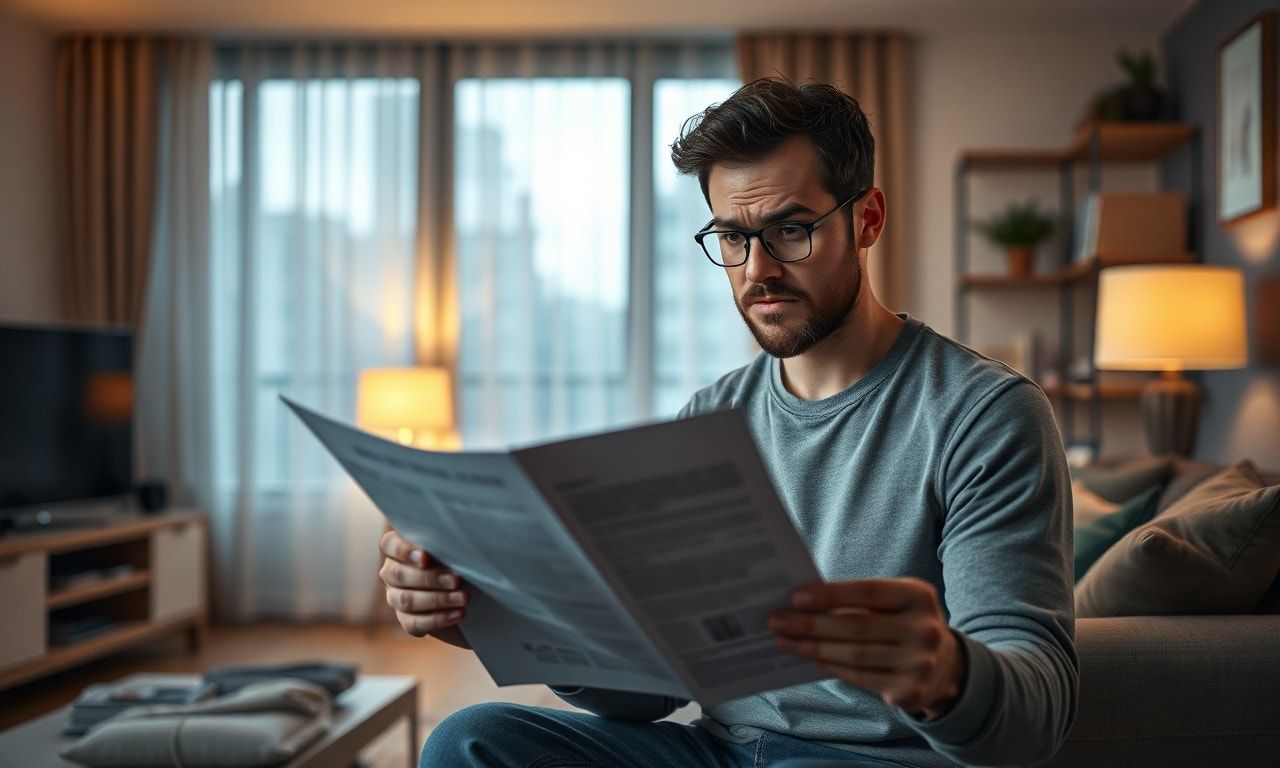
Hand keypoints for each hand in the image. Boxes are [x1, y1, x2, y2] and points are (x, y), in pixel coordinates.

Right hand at [379, 529, 470, 648]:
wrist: (475, 595)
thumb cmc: (463, 562)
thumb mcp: (456, 550)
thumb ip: (446, 544)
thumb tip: (450, 544)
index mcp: (400, 548)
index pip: (389, 544)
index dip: (403, 550)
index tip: (426, 557)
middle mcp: (393, 572)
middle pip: (397, 575)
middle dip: (428, 578)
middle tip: (456, 580)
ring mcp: (397, 597)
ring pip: (405, 600)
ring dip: (437, 599)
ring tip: (463, 598)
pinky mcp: (408, 620)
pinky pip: (414, 623)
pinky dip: (438, 619)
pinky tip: (458, 613)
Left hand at [767, 577, 964, 719]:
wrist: (946, 667)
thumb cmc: (904, 623)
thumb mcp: (894, 603)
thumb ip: (859, 601)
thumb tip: (803, 603)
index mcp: (918, 596)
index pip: (868, 592)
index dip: (830, 595)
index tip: (794, 597)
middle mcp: (924, 629)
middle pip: (856, 627)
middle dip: (810, 625)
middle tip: (775, 621)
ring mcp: (920, 663)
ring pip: (854, 655)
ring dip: (813, 648)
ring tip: (784, 641)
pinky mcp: (910, 691)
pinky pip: (860, 677)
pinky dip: (832, 667)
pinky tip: (812, 657)